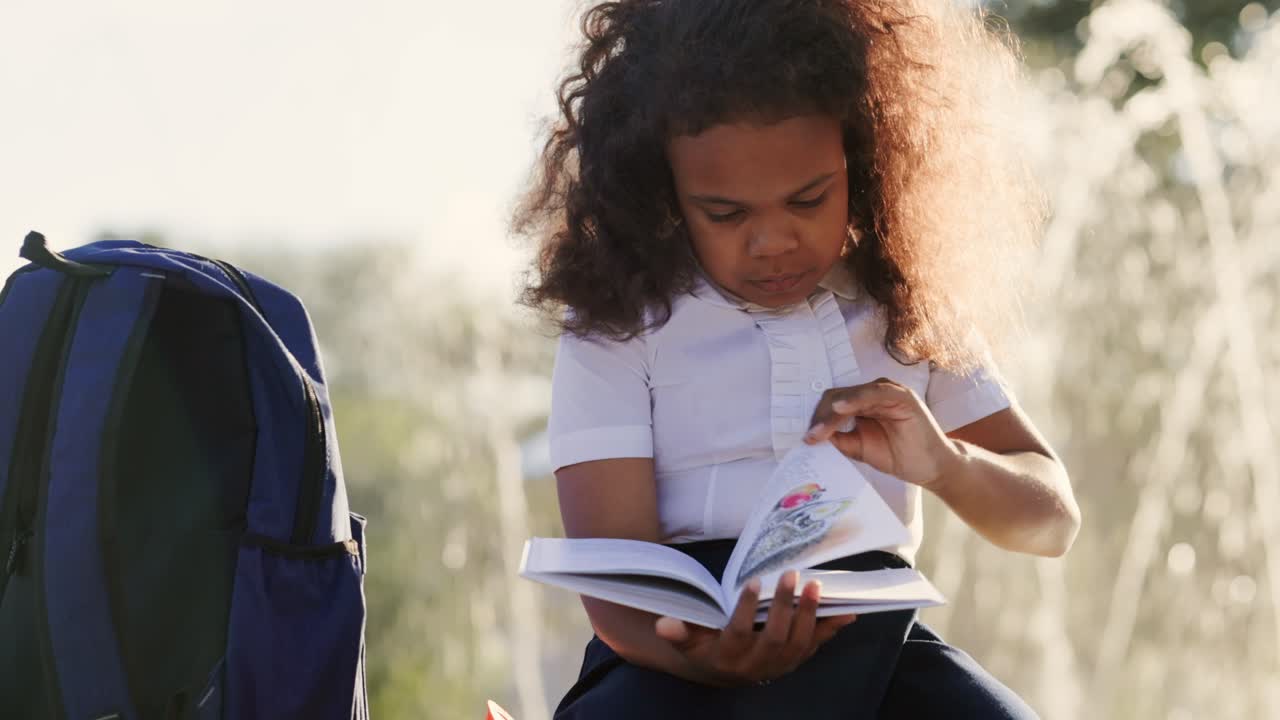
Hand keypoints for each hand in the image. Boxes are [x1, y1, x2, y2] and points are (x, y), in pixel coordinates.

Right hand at [653, 570, 856, 686]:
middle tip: (791, 575)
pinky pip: (815, 646)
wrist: (727, 674)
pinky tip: (846, 613)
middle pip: (774, 637)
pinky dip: (831, 629)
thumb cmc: (707, 649)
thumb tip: (663, 623)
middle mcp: (757, 664)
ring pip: (798, 643)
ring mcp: (779, 665)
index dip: (745, 609)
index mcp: (729, 656)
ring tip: (815, 585)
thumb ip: (678, 633)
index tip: (753, 582)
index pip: (739, 633)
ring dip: (809, 614)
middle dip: (784, 607)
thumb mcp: (688, 642)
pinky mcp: (795, 661)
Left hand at [804, 377, 960, 489]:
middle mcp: (873, 394)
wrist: (931, 468)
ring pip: (851, 394)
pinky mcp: (902, 397)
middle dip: (821, 417)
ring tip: (819, 430)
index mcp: (862, 404)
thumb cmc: (899, 455)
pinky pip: (874, 393)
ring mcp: (888, 393)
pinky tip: (840, 408)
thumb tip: (815, 434)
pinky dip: (856, 398)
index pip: (833, 404)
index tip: (806, 437)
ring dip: (832, 412)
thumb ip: (841, 439)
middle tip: (810, 437)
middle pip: (837, 397)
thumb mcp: (860, 449)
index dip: (817, 419)